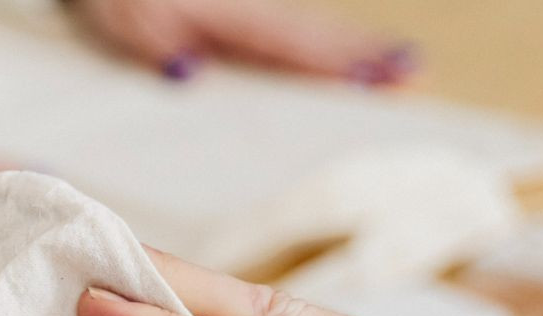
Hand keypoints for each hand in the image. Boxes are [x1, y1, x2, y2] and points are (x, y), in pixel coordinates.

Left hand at [71, 0, 415, 80]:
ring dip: (358, 52)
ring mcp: (253, 10)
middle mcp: (252, 10)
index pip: (289, 45)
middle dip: (366, 58)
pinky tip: (351, 62)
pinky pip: (296, 33)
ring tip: (403, 69)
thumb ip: (156, 43)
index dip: (333, 63)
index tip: (375, 79)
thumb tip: (188, 73)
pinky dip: (329, 46)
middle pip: (317, 37)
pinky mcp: (247, 15)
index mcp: (229, 14)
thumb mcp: (127, 16)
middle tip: (414, 76)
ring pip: (314, 32)